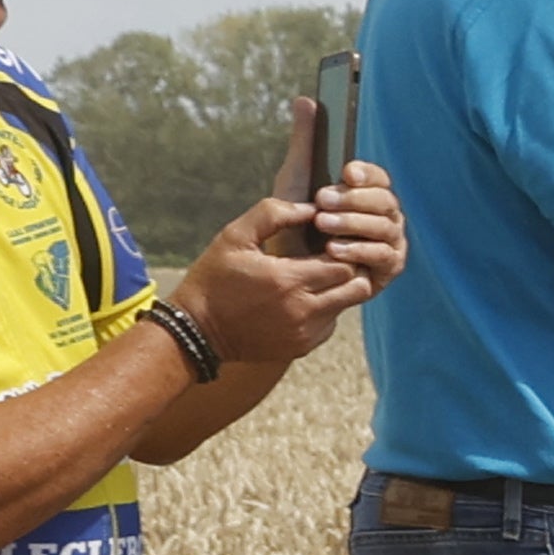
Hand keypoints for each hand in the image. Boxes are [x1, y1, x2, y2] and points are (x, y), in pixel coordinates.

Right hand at [173, 175, 396, 365]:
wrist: (197, 330)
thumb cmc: (214, 278)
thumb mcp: (234, 237)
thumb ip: (272, 215)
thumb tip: (311, 208)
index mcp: (288, 280)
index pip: (345, 263)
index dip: (344, 249)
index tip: (329, 240)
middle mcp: (304, 310)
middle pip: (356, 286)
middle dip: (349, 268)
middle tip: (331, 256)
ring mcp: (305, 332)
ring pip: (347, 305)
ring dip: (340, 288)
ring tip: (317, 274)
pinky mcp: (303, 346)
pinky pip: (330, 324)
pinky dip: (325, 309)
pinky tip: (303, 297)